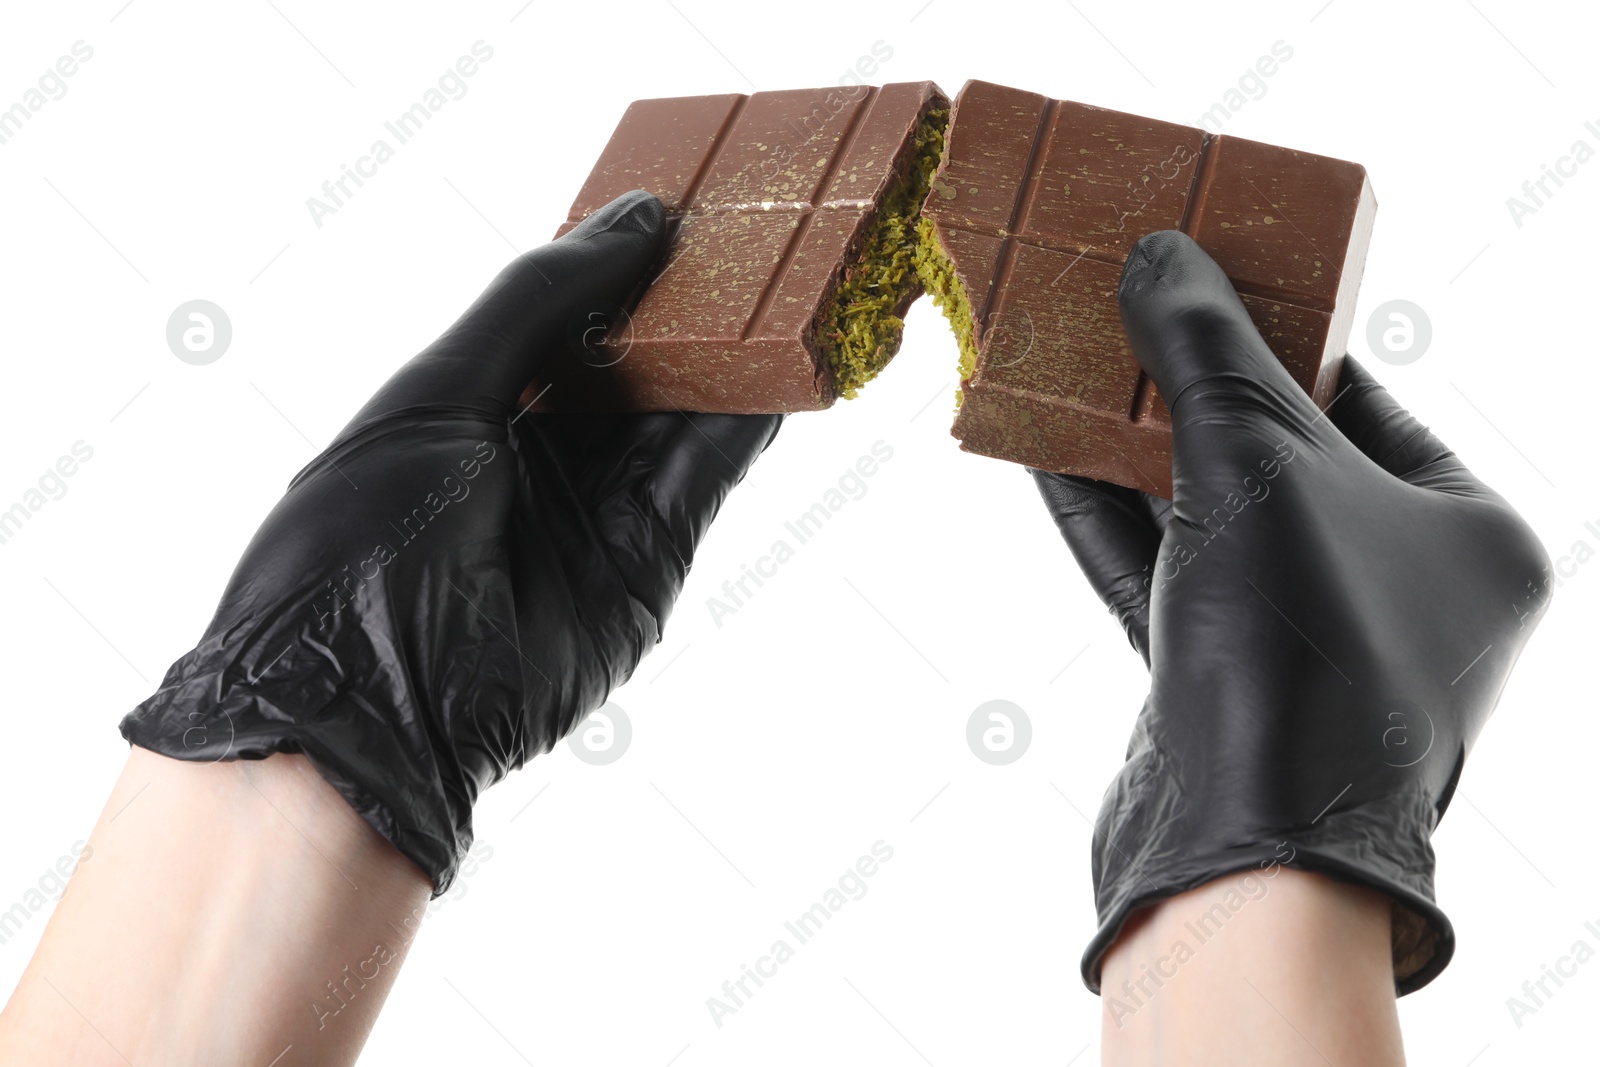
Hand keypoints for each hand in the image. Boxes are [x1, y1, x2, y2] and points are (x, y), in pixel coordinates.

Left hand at [121, 191, 781, 889]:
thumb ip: (539, 303)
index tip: (676, 204)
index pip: (558, 318)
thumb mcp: (439, 392)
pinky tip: (781, 360)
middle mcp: (532, 459)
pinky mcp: (646, 568)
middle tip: (752, 229)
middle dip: (683, 301)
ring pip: (677, 413)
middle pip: (627, 361)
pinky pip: (705, 477)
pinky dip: (747, 420)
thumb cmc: (362, 541)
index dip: (613, 263)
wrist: (367, 714)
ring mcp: (593, 514)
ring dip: (730, 351)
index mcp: (463, 411)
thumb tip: (635, 221)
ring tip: (787, 277)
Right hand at [1032, 231, 1550, 994]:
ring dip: (1132, 454)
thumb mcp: (1256, 462)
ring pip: (1212, 523)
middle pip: (1280, 456)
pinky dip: (1110, 522)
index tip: (1201, 278)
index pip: (1364, 399)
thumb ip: (1206, 352)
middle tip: (1122, 316)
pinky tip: (1044, 456)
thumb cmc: (1303, 651)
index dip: (1275, 331)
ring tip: (1065, 370)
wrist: (1247, 854)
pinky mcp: (1225, 690)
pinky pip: (1168, 579)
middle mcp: (1403, 595)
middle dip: (1187, 391)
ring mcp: (1311, 649)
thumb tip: (1161, 253)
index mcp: (1469, 535)